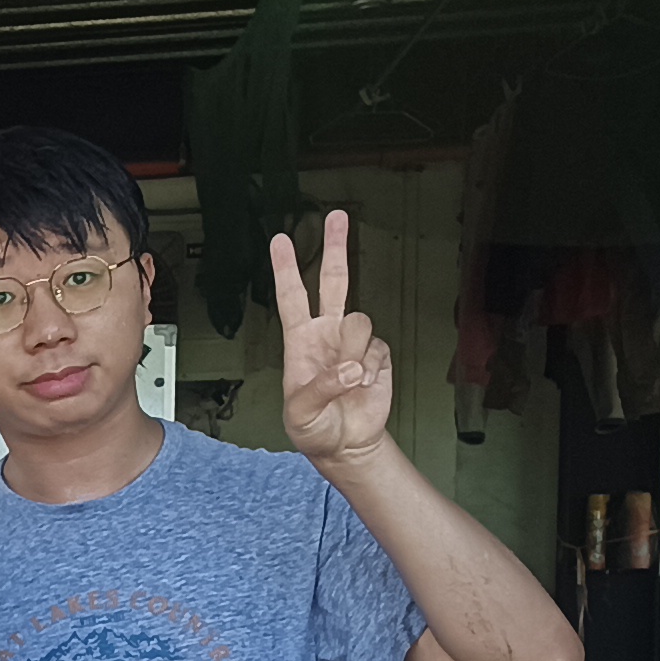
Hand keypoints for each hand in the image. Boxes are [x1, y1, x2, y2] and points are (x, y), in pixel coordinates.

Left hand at [270, 210, 394, 471]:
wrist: (347, 444)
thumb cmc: (314, 429)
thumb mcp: (301, 413)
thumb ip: (320, 389)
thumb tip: (350, 368)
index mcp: (300, 341)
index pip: (291, 298)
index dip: (286, 269)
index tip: (281, 240)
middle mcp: (327, 333)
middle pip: (334, 281)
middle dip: (336, 247)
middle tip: (336, 216)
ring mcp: (353, 342)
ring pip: (360, 321)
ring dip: (355, 353)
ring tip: (348, 381)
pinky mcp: (377, 353)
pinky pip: (377, 349)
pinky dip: (372, 369)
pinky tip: (364, 385)